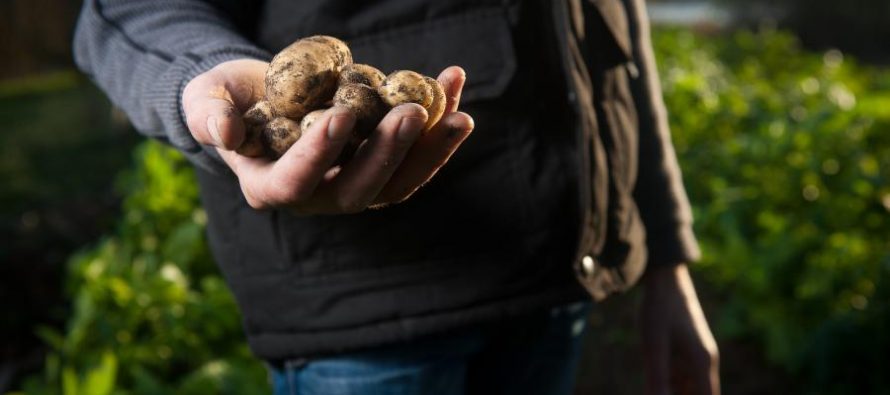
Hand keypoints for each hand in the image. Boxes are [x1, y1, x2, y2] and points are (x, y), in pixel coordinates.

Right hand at [182, 59, 473, 213]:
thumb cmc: (225, 98)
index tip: (342, 114)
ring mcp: (352, 184)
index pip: (295, 182)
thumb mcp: (205, 100)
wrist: (259, 96)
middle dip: (389, 154)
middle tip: (413, 112)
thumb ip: (209, 115)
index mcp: (269, 186)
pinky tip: (453, 85)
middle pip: (359, 191)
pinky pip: (414, 156)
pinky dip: (438, 127)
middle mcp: (316, 196)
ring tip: (459, 114)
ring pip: (398, 183)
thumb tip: (225, 132)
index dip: (318, 154)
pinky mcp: (379, 167)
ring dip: (430, 151)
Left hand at [641, 264, 719, 394]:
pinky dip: (668, 383)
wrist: (664, 278)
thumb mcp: (654, 345)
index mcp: (702, 363)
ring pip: (688, 387)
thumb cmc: (659, 309)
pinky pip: (680, 375)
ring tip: (654, 384)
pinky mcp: (685, 349)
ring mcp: (696, 355)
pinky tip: (652, 380)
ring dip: (673, 390)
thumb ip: (658, 378)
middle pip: (698, 394)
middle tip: (658, 389)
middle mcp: (704, 362)